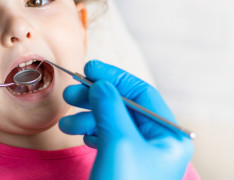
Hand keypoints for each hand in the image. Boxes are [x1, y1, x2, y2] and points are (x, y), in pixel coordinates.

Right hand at [59, 60, 192, 179]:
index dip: (114, 77)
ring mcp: (139, 154)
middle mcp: (156, 142)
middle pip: (123, 106)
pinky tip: (81, 136)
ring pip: (112, 122)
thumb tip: (99, 82)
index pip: (140, 93)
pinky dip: (91, 132)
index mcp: (167, 135)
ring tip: (66, 122)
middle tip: (70, 93)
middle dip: (95, 97)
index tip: (90, 68)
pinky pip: (107, 138)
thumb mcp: (118, 142)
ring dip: (87, 117)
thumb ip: (109, 106)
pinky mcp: (124, 164)